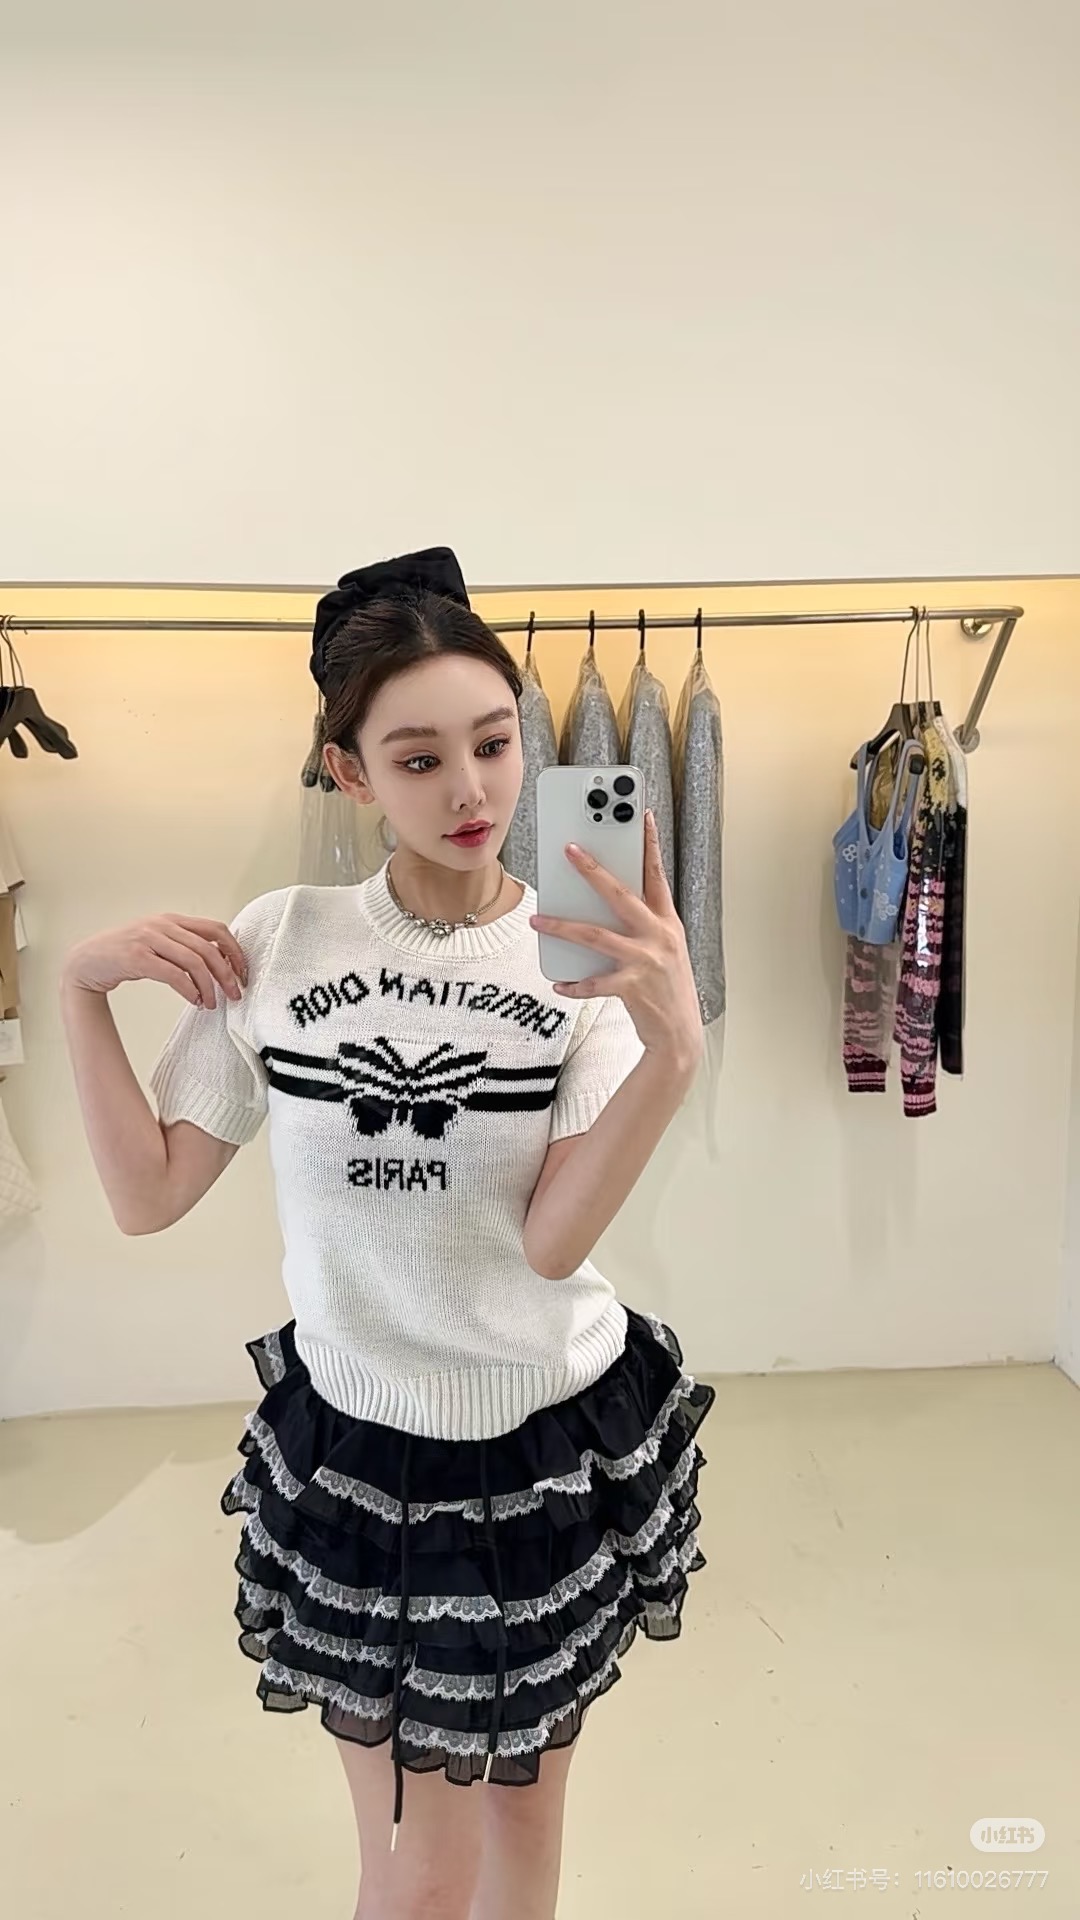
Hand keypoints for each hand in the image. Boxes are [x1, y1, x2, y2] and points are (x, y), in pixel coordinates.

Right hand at [62, 915, 247, 1009]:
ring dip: (209, 986)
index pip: (216, 928)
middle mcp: (162, 925)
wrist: (86, 961)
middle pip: (209, 948)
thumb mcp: (158, 942)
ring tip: (213, 1003)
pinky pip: (173, 974)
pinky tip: (195, 1001)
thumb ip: (184, 946)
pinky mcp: (137, 957)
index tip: (243, 972)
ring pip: (194, 961)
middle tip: (234, 994)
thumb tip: (220, 963)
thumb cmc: (124, 954)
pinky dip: (189, 990)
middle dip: (227, 974)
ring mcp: (148, 939)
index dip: (234, 950)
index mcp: (172, 919)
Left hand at [529, 811, 702, 1070]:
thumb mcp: (664, 950)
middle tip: (569, 850)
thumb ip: (641, 926)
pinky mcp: (633, 987)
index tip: (640, 816)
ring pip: (596, 935)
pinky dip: (574, 984)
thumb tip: (600, 906)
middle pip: (621, 895)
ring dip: (562, 926)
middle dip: (593, 870)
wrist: (680, 1035)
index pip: (657, 875)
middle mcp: (660, 937)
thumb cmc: (667, 988)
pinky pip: (594, 982)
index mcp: (668, 923)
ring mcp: (647, 961)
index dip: (649, 844)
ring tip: (538, 919)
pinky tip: (559, 983)